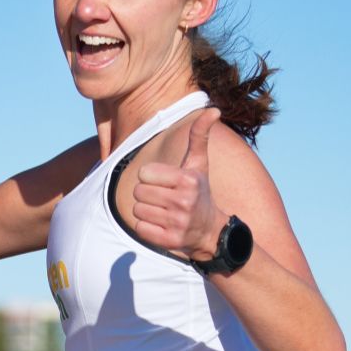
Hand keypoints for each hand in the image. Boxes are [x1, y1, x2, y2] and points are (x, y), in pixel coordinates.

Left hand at [129, 108, 227, 263]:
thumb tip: (213, 109)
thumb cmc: (200, 192)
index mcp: (187, 180)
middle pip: (138, 192)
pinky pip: (140, 228)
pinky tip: (161, 225)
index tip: (165, 183)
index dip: (150, 178)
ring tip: (163, 211)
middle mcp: (183, 201)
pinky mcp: (169, 241)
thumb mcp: (199, 164)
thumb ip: (199, 136)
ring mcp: (177, 223)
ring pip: (137, 210)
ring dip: (146, 211)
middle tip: (163, 198)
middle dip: (147, 194)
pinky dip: (146, 227)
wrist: (210, 232)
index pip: (144, 174)